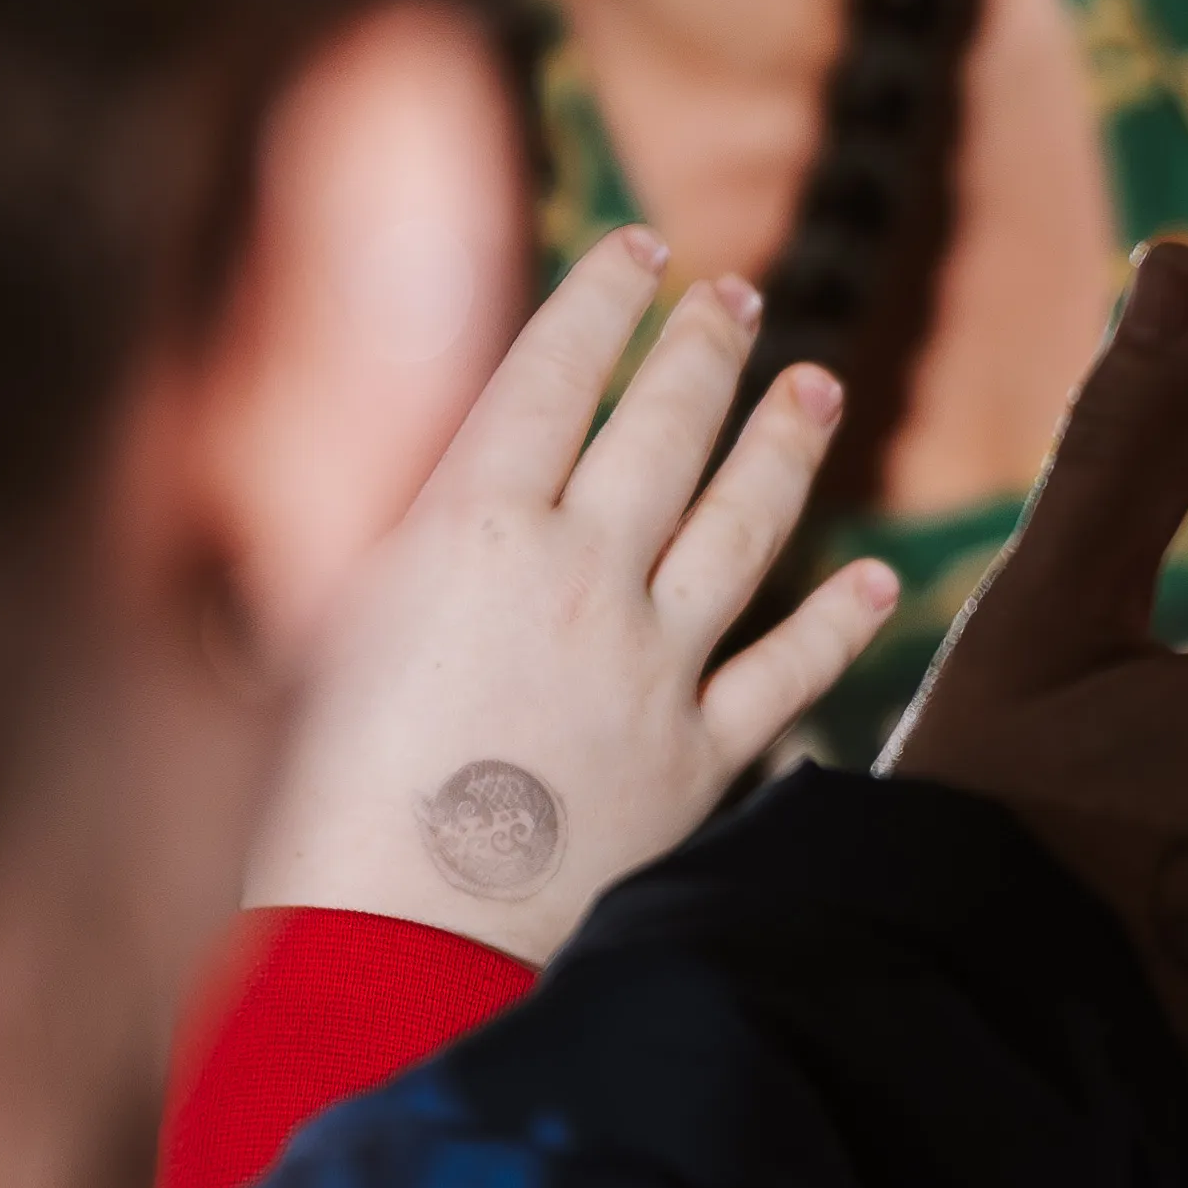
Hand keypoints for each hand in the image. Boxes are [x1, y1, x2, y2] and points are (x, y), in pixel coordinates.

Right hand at [236, 230, 898, 963]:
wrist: (387, 940)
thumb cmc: (317, 787)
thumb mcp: (328, 616)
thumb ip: (406, 520)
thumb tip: (450, 435)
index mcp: (468, 527)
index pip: (550, 375)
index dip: (601, 300)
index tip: (639, 247)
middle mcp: (577, 576)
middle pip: (662, 430)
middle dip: (705, 350)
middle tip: (741, 295)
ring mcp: (650, 664)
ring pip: (743, 525)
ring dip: (785, 446)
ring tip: (819, 385)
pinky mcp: (696, 757)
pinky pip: (786, 672)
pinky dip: (835, 622)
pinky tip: (871, 578)